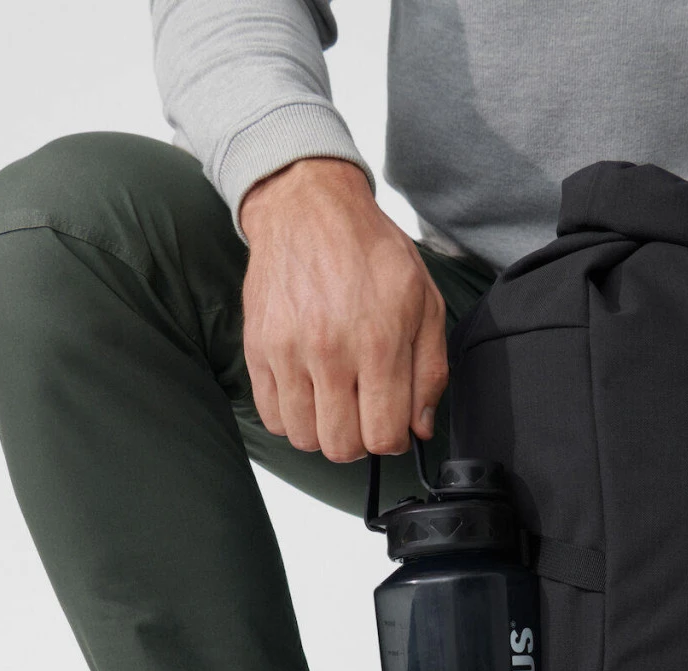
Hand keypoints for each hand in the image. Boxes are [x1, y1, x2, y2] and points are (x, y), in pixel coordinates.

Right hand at [240, 158, 447, 460]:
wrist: (308, 208)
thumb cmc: (371, 252)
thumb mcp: (424, 302)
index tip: (392, 423)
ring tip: (335, 404)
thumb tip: (419, 426)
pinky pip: (271, 417)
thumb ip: (430, 370)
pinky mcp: (258, 349)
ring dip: (323, 431)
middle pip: (341, 446)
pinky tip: (308, 394)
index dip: (392, 440)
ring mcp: (288, 352)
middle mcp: (331, 352)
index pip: (383, 436)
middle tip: (364, 414)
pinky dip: (291, 417)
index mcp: (379, 343)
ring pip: (304, 438)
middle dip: (359, 440)